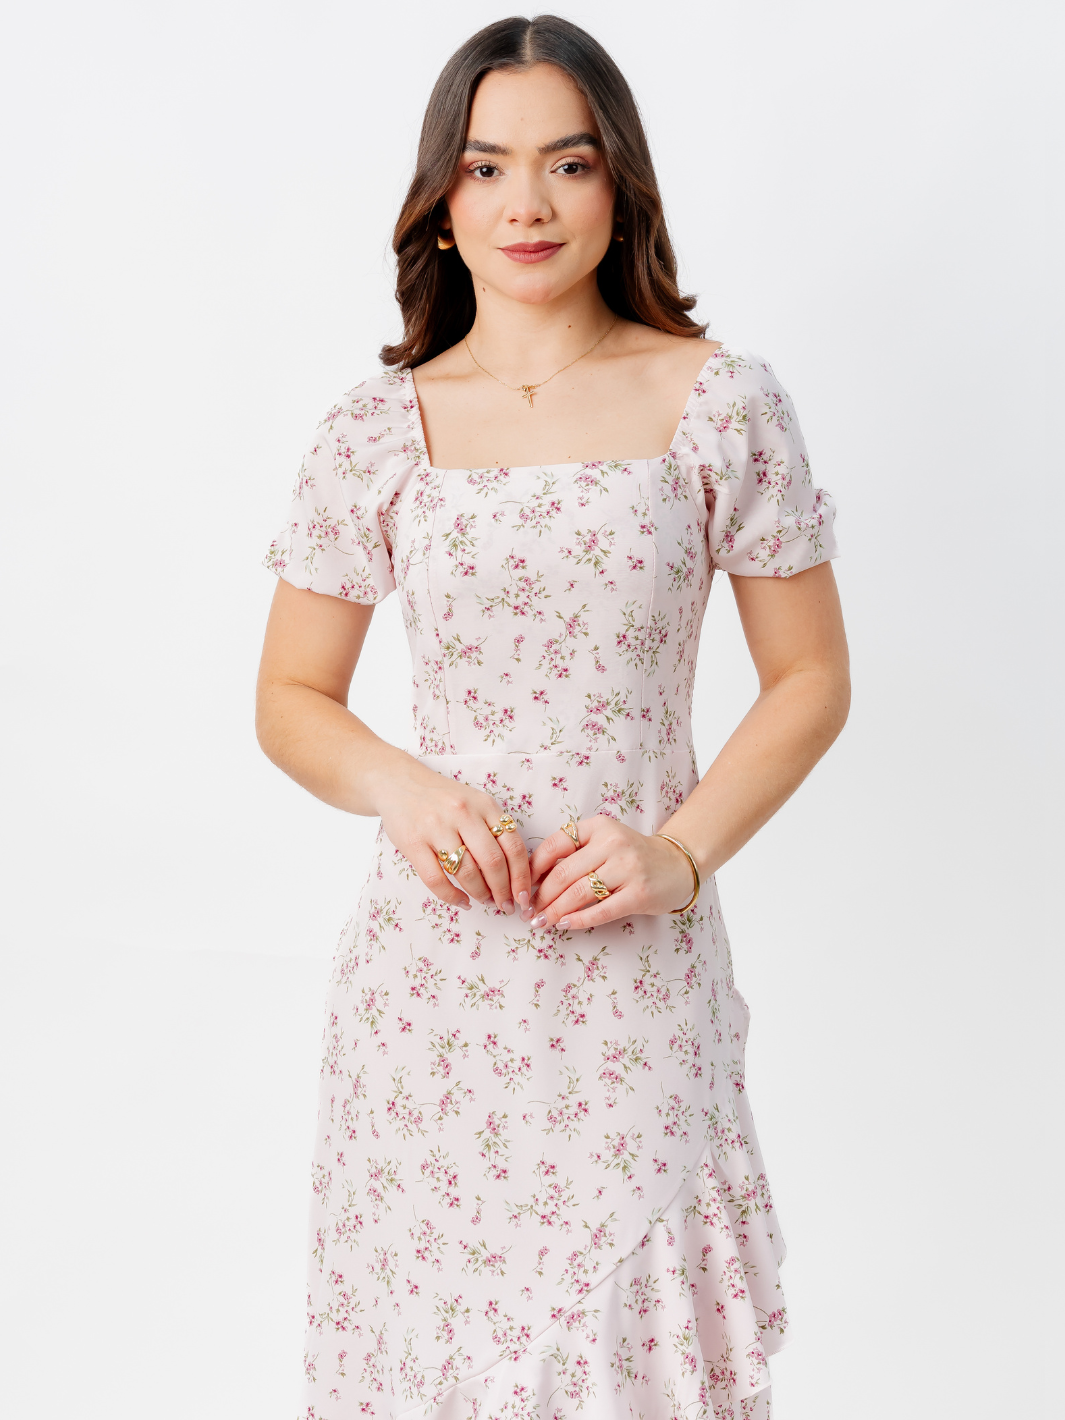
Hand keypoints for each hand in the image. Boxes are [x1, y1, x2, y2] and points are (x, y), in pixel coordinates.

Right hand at [372, 753, 531, 914]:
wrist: (398, 783)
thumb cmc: (442, 799)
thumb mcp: (474, 803)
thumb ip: (494, 828)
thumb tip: (515, 871)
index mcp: (484, 804)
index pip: (513, 846)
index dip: (522, 876)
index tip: (523, 896)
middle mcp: (463, 814)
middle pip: (493, 862)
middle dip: (503, 891)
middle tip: (505, 906)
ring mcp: (436, 828)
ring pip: (466, 873)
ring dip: (480, 895)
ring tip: (485, 902)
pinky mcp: (413, 843)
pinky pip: (436, 879)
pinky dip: (452, 897)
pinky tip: (462, 902)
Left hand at [524, 816, 695, 929]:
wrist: (677, 864)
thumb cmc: (632, 855)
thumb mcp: (604, 841)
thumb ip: (574, 853)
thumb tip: (534, 881)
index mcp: (598, 826)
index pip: (555, 844)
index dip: (534, 869)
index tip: (523, 886)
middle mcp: (613, 843)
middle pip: (563, 873)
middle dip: (541, 896)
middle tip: (529, 911)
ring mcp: (628, 868)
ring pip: (579, 893)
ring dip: (555, 911)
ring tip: (541, 922)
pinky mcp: (639, 893)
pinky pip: (601, 910)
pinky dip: (578, 920)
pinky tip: (565, 925)